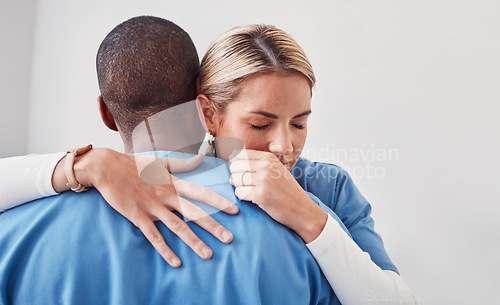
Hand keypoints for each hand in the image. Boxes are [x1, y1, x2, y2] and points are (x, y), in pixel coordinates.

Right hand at [67, 148, 237, 266]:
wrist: (106, 167)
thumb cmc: (134, 164)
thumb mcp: (160, 162)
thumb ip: (183, 164)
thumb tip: (201, 158)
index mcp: (173, 183)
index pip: (201, 193)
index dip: (219, 202)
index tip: (235, 210)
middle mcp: (166, 196)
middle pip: (194, 213)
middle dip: (213, 226)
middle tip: (229, 239)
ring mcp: (152, 207)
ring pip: (177, 227)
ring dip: (194, 242)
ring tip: (208, 255)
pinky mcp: (138, 216)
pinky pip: (154, 236)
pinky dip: (165, 250)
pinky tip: (176, 262)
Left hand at [229, 149, 325, 242]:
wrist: (302, 210)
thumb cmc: (287, 191)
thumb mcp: (276, 170)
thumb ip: (258, 162)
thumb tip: (232, 156)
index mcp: (269, 158)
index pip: (241, 154)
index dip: (236, 163)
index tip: (241, 172)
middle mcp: (266, 166)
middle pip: (235, 166)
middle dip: (236, 175)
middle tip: (245, 184)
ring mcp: (263, 180)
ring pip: (235, 179)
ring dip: (239, 187)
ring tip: (250, 190)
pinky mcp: (260, 195)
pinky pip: (239, 192)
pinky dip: (242, 196)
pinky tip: (252, 198)